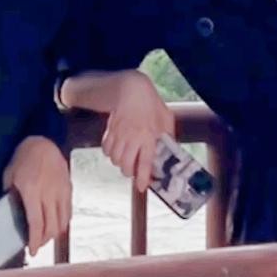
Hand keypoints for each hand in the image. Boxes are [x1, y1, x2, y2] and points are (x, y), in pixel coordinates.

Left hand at [1, 135, 71, 255]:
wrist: (43, 141)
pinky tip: (55, 223)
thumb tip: (11, 214)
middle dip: (44, 240)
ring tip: (45, 235)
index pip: (36, 223)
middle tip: (37, 244)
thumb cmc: (23, 158)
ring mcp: (61, 190)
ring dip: (54, 233)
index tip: (32, 251)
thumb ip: (11, 195)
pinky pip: (68, 211)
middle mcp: (49, 193)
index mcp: (32, 190)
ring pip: (62, 221)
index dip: (34, 240)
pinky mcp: (69, 188)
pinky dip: (63, 222)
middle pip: (51, 226)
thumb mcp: (9, 176)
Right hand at [100, 70, 175, 192]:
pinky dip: (110, 154)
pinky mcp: (110, 130)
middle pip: (126, 165)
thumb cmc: (151, 104)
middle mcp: (132, 137)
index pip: (145, 163)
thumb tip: (170, 152)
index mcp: (148, 136)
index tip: (143, 187)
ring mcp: (119, 134)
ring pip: (115, 159)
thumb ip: (168, 137)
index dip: (143, 178)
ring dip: (121, 163)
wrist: (131, 89)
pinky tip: (117, 150)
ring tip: (127, 159)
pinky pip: (106, 150)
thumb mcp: (166, 120)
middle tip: (135, 171)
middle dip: (130, 172)